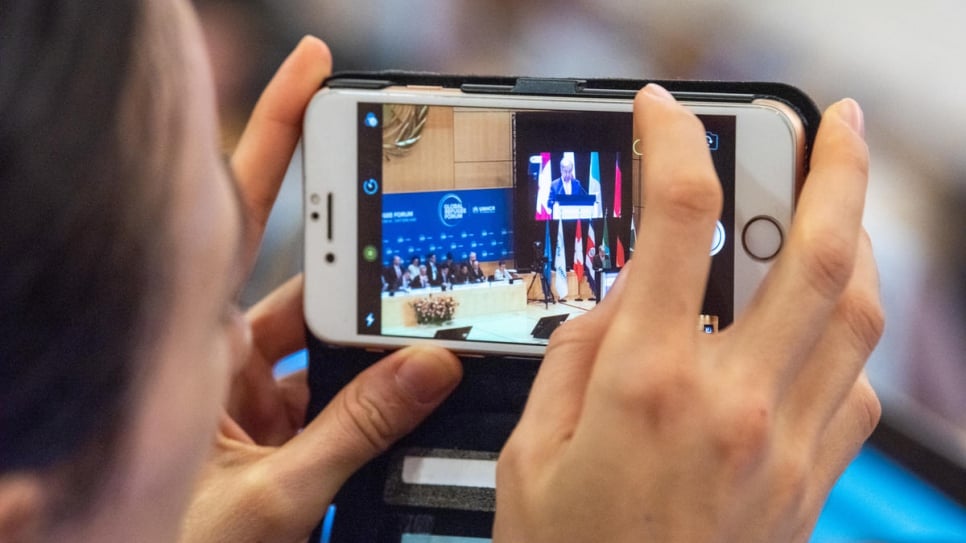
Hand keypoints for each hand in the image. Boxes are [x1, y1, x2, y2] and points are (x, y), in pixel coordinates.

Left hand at [179, 37, 462, 541]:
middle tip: (414, 226)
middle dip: (359, 255)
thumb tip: (427, 370)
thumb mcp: (270, 495)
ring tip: (425, 337)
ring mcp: (252, 387)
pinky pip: (336, 384)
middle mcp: (222, 351)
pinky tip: (406, 391)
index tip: (313, 70)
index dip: (275, 130)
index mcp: (193, 341)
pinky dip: (372, 388)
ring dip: (375, 340)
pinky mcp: (276, 420)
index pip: (237, 209)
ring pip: (329, 336)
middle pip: (305, 273)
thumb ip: (352, 436)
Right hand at [494, 85, 881, 542]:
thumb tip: (620, 299)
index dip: (675, 143)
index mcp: (648, 384)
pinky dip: (851, 333)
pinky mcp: (810, 483)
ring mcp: (786, 443)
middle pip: (814, 252)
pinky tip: (827, 318)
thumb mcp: (529, 452)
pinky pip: (857, 389)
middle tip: (835, 122)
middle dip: (835, 167)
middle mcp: (734, 402)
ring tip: (841, 205)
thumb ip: (576, 356)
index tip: (665, 114)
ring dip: (859, 240)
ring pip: (856, 313)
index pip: (678, 220)